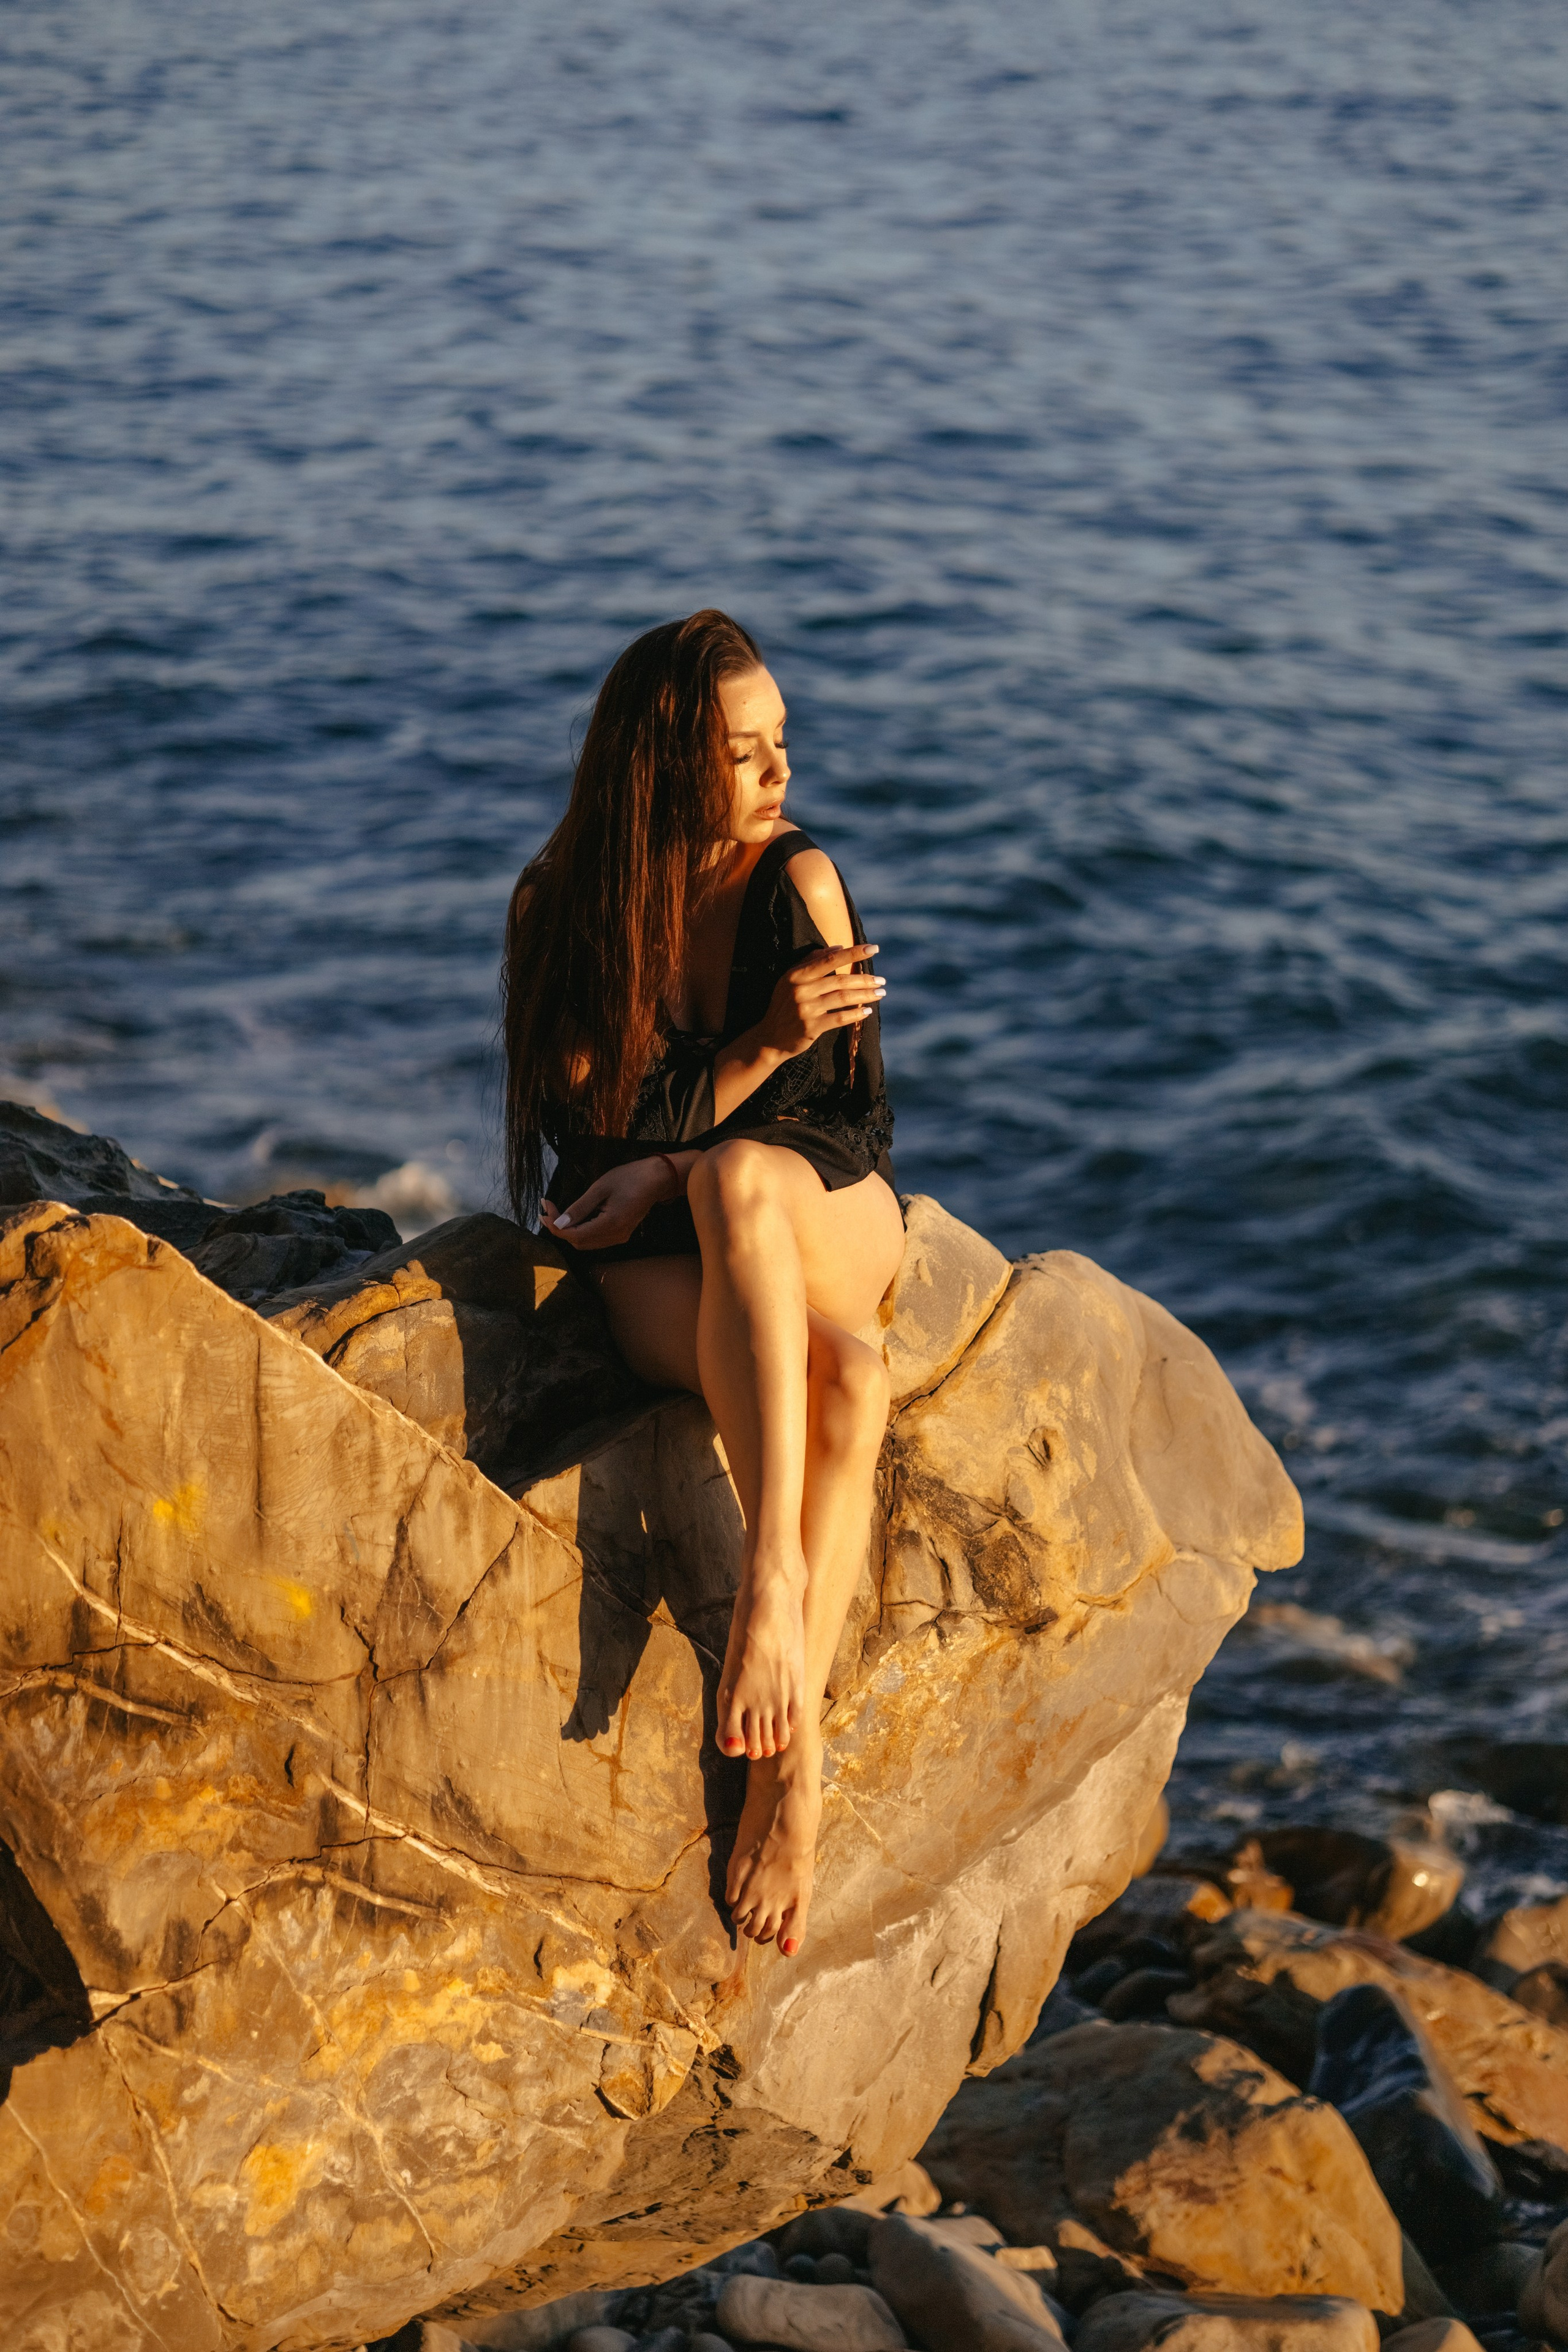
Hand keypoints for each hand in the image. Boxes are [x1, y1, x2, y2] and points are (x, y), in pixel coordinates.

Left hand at [541, 1156, 677, 1249]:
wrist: (657, 1179)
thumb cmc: (630, 1177)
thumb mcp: (600, 1188)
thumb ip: (579, 1208)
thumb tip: (559, 1223)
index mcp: (611, 1225)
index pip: (574, 1235)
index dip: (555, 1226)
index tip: (543, 1210)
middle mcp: (616, 1236)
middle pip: (578, 1242)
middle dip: (560, 1228)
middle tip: (548, 1209)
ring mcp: (620, 1237)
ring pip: (586, 1243)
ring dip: (569, 1230)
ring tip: (555, 1213)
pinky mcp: (621, 1234)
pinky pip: (595, 1239)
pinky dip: (581, 1230)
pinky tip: (573, 1217)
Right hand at [753, 944, 884, 1061]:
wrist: (770, 1038)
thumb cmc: (784, 1005)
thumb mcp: (790, 979)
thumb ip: (811, 961)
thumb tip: (838, 947)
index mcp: (796, 975)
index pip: (829, 959)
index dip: (853, 953)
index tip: (873, 948)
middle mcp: (800, 990)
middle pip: (840, 980)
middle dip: (864, 979)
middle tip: (881, 980)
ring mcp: (806, 1009)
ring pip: (843, 998)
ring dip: (865, 995)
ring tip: (880, 993)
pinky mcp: (811, 1028)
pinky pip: (839, 1018)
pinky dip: (855, 1014)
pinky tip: (867, 1011)